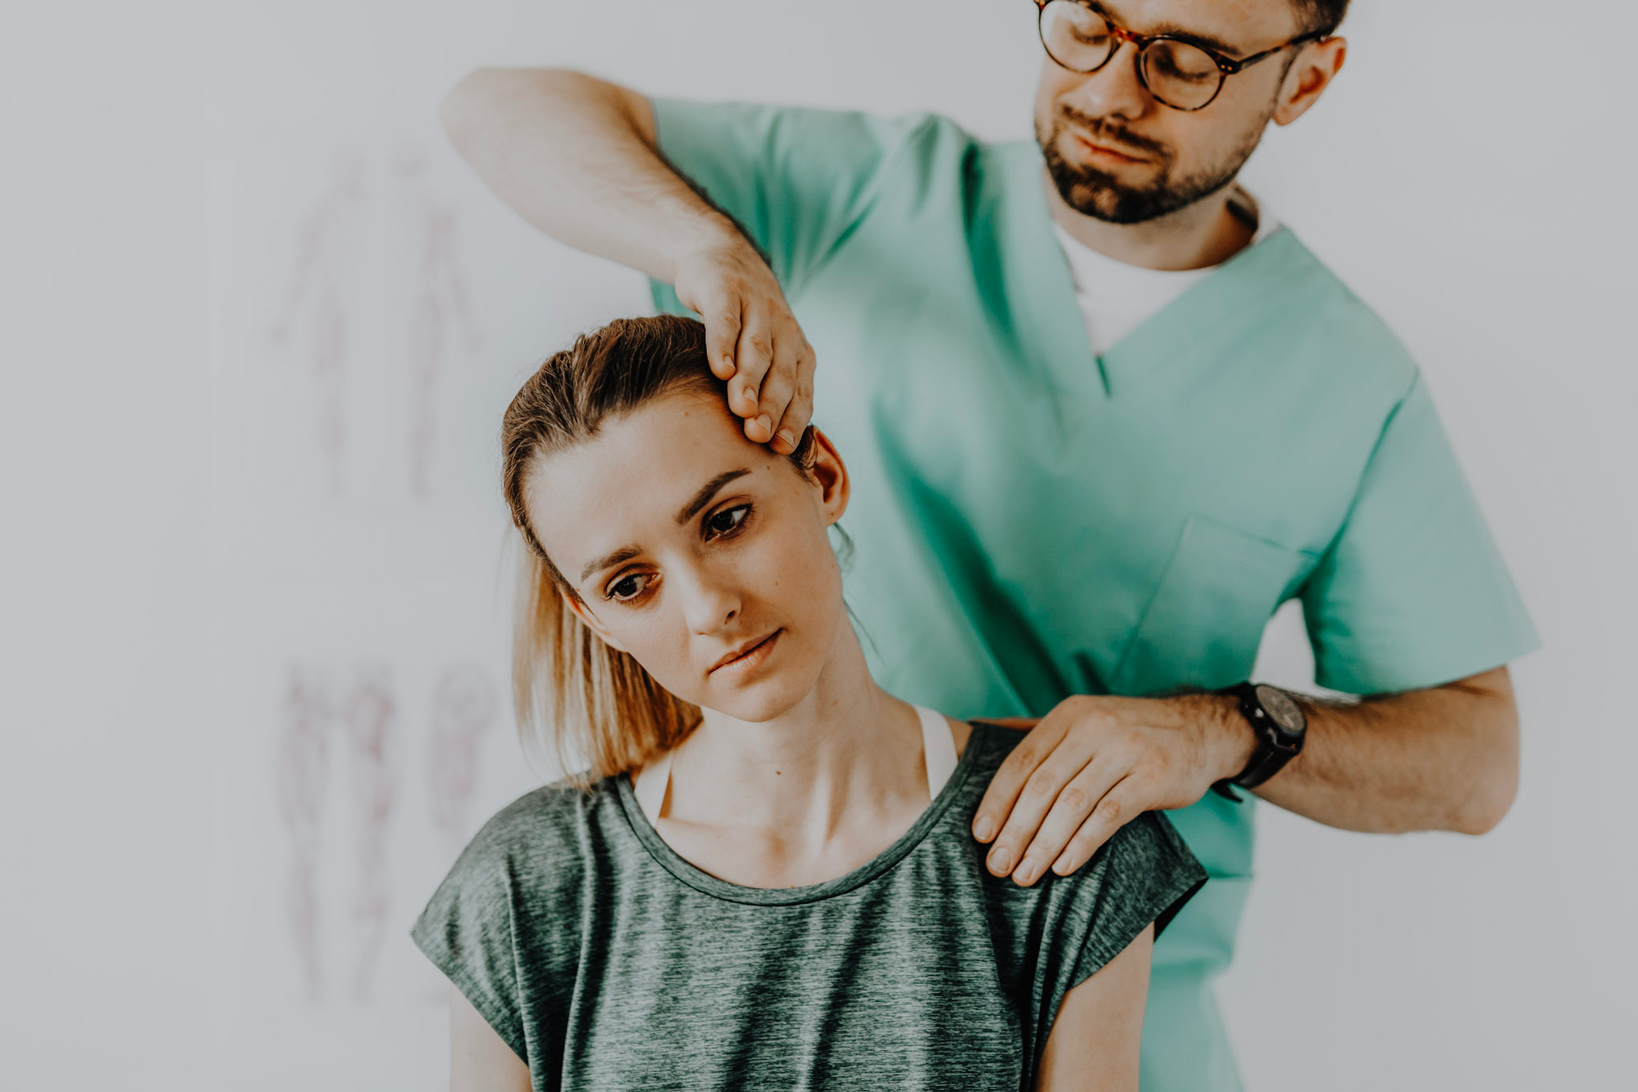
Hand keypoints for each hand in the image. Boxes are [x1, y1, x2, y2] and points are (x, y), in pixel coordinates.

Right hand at [672, 235, 815, 455]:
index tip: (781, 450)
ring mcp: (756, 307)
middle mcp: (783, 330)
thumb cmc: (743, 324)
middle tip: (759, 436)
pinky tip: (719, 368)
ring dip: (751, 380)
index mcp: (797, 351)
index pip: (800, 392)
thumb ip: (764, 391)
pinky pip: (726, 320)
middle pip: (780, 374)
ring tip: (742, 409)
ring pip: (757, 349)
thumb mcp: (761, 354)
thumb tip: (761, 449)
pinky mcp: (726, 290)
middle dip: (772, 407)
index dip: (792, 420)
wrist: (722, 257)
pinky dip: (724, 344)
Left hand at [971, 693, 1252, 885]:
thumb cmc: (1130, 733)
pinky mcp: (1153, 776)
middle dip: (1015, 831)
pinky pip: (1109, 815)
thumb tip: (978, 731)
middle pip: (1042, 786)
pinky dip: (1082, 843)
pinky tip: (1064, 866)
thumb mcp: (1084, 719)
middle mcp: (1094, 727)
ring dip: (1044, 844)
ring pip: (1072, 804)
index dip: (997, 800)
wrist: (1202, 730)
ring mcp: (1126, 750)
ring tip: (1025, 875)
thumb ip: (1037, 731)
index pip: (1021, 761)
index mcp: (1069, 716)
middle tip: (998, 866)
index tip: (981, 836)